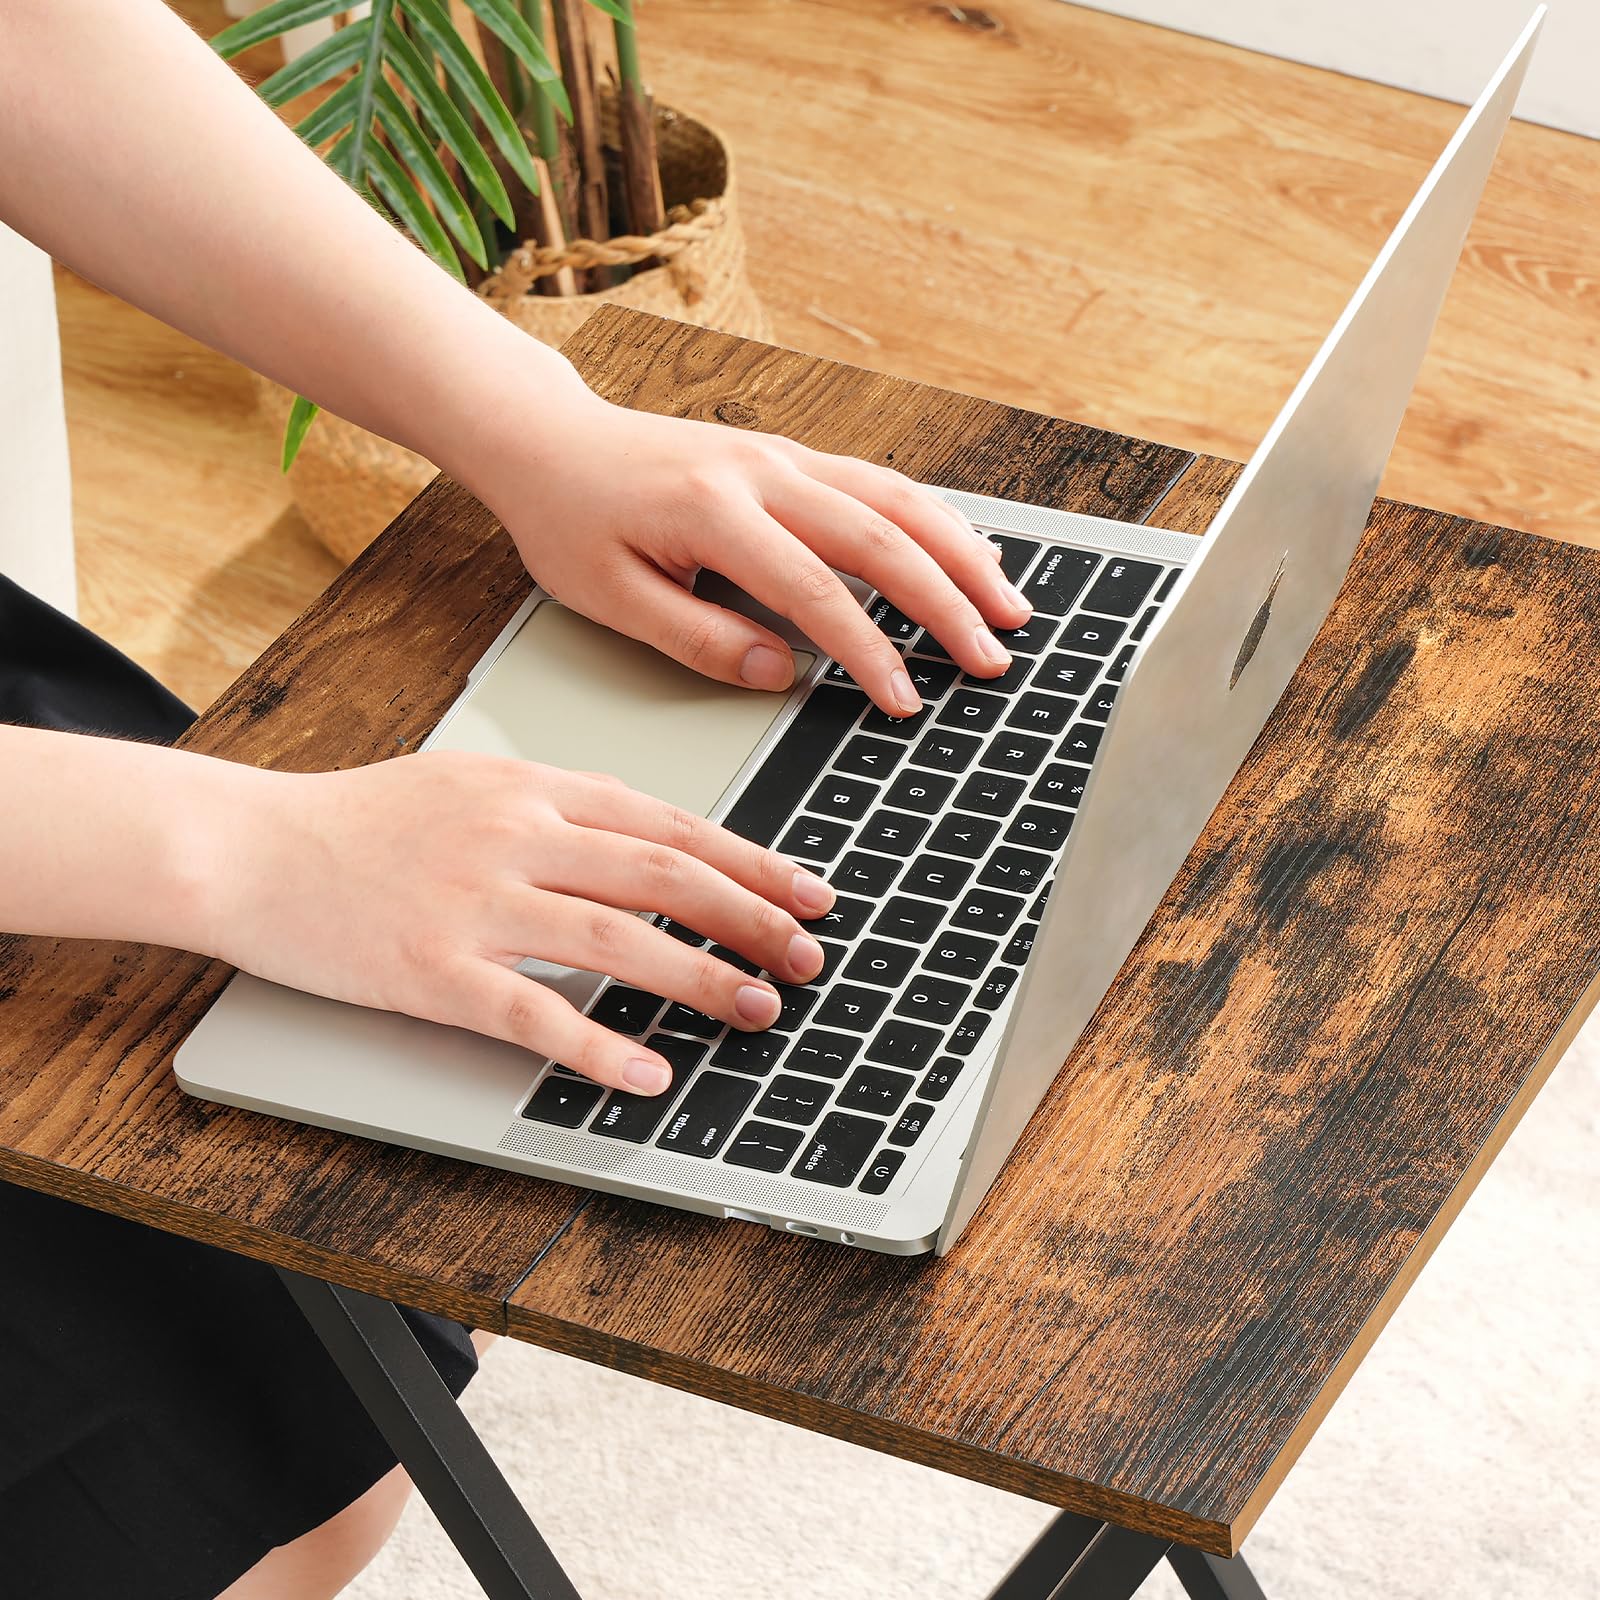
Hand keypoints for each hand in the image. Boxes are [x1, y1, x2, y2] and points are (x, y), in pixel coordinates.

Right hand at [212, 752, 834, 1094]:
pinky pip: (531, 1012)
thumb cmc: (359, 818)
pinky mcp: (429, 969)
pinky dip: (596, 1044)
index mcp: (533, 788)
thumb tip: (651, 840)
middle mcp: (516, 835)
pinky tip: (647, 1070)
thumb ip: (559, 807)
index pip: (669, 821)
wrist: (248, 845)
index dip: (751, 860)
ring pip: (615, 939)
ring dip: (699, 977)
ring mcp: (474, 902)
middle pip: (663, 874)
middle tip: (809, 954)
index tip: (809, 888)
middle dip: (751, 916)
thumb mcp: (470, 782)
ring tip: (758, 1008)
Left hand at [473, 391, 1033, 715]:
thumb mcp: (610, 596)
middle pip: (880, 536)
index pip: (813, 591)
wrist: (552, 441)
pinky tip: (966, 550)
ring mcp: (782, 457)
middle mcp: (762, 473)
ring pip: (896, 499)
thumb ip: (697, 638)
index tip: (905, 701)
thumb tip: (781, 673)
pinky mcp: (789, 456)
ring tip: (1010, 605)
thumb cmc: (571, 520)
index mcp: (714, 511)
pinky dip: (933, 518)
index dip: (868, 652)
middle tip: (991, 658)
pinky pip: (878, 483)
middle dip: (948, 602)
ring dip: (961, 553)